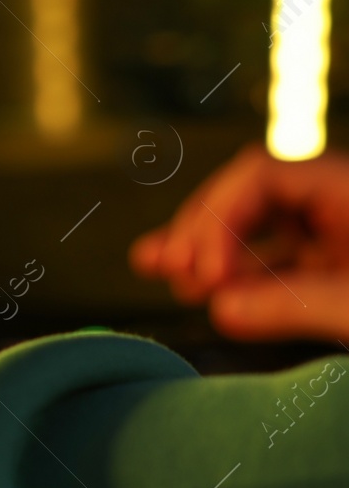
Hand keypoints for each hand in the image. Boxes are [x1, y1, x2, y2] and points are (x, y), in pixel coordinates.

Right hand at [130, 144, 348, 343]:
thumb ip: (296, 306)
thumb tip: (220, 311)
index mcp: (347, 189)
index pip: (260, 176)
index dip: (219, 218)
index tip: (208, 275)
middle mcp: (332, 201)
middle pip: (245, 195)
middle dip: (200, 231)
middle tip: (172, 269)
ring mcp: (327, 232)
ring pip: (248, 227)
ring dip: (201, 250)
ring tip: (158, 268)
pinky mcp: (322, 264)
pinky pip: (263, 259)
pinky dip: (225, 274)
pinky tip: (188, 283)